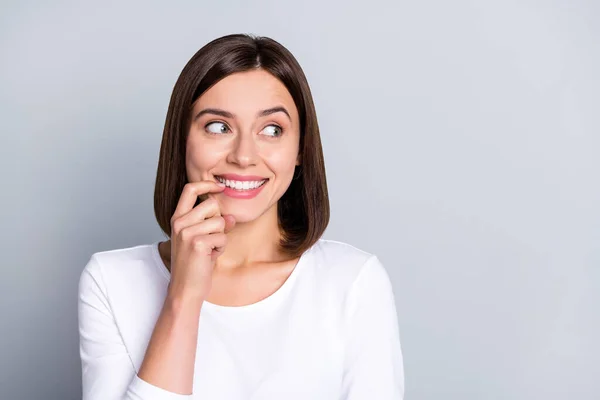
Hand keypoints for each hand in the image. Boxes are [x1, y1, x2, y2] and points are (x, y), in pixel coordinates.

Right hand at [167, 181, 235, 300]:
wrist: (185, 289)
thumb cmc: (195, 264)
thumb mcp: (203, 239)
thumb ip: (215, 224)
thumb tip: (231, 217)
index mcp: (177, 218)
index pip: (190, 189)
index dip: (207, 184)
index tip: (220, 186)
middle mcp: (179, 222)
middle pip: (212, 204)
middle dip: (219, 221)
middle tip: (211, 239)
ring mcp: (186, 232)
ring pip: (220, 221)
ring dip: (221, 237)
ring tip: (209, 250)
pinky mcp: (197, 243)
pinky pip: (223, 237)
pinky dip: (221, 248)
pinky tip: (210, 257)